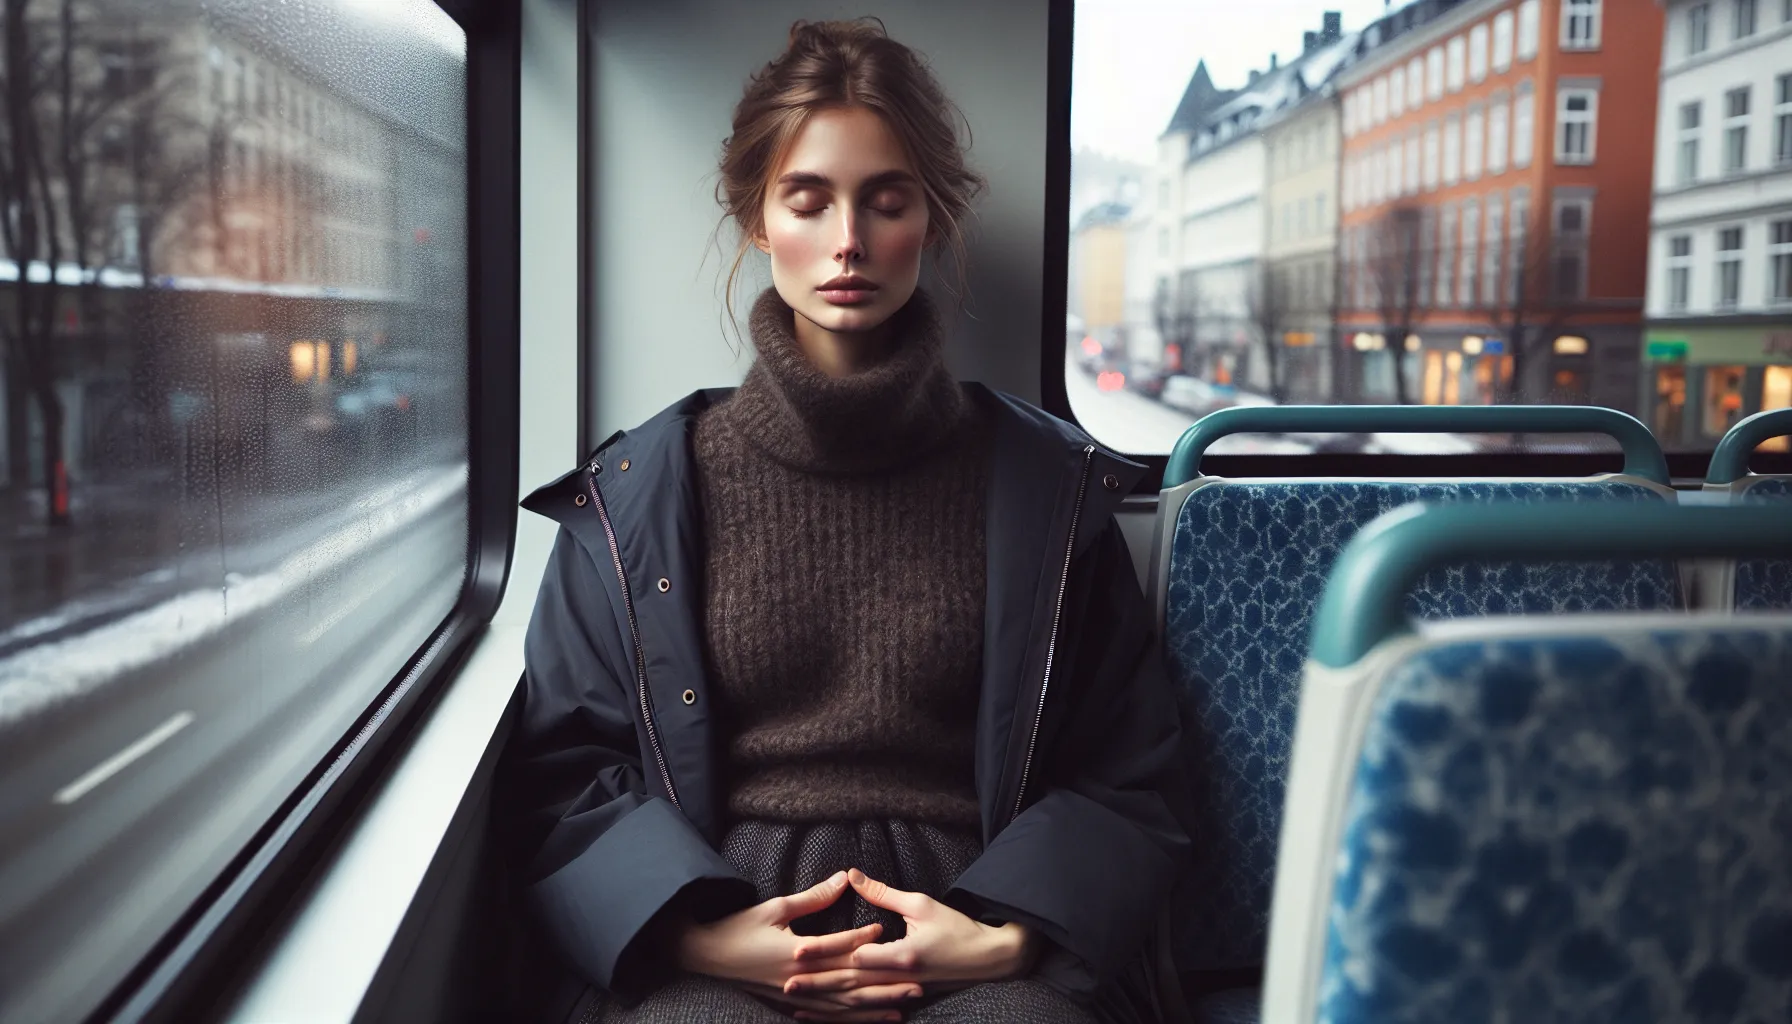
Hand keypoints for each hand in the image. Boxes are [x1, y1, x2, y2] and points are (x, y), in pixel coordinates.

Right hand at [672, 871, 918, 1009]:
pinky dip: (851, 1019)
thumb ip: (813, 897)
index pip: (837, 947)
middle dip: (883, 984)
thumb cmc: (739, 928)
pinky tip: (872, 1018)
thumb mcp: (775, 907)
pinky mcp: (792, 1004)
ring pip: (842, 1005)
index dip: (862, 940)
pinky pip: (827, 1016)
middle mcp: (799, 979)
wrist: (707, 956)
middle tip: (916, 982)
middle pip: (849, 983)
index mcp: (795, 952)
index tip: (887, 930)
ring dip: (875, 1006)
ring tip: (904, 1005)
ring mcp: (796, 996)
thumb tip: (843, 879)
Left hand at [781, 868, 1036, 1006]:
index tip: (797, 950)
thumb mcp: (920, 904)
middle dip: (816, 983)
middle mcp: (899, 979)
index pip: (855, 956)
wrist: (988, 958)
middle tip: (784, 983)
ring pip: (856, 1001)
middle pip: (849, 983)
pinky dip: (845, 1013)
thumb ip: (883, 894)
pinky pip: (868, 1010)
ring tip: (795, 1003)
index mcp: (902, 954)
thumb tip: (851, 876)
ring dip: (825, 1002)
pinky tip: (824, 1015)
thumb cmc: (956, 927)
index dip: (826, 953)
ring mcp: (901, 993)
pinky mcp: (903, 999)